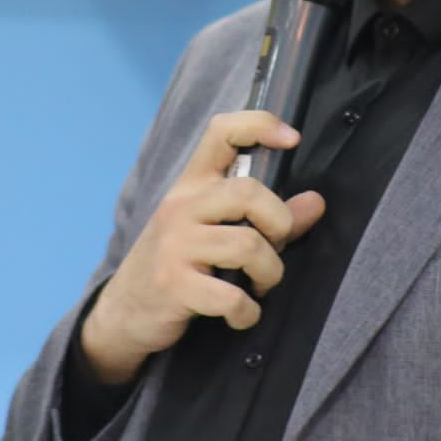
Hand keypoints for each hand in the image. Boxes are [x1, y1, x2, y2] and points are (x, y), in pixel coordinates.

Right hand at [80, 110, 325, 384]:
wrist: (124, 312)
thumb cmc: (179, 265)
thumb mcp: (215, 233)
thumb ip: (267, 218)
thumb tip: (316, 202)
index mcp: (192, 185)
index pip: (222, 132)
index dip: (261, 125)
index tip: (292, 138)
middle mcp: (181, 206)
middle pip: (249, 193)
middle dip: (279, 225)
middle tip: (274, 248)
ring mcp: (175, 245)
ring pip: (248, 246)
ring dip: (269, 274)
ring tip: (259, 286)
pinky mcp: (173, 285)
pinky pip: (231, 297)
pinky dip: (248, 312)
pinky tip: (242, 315)